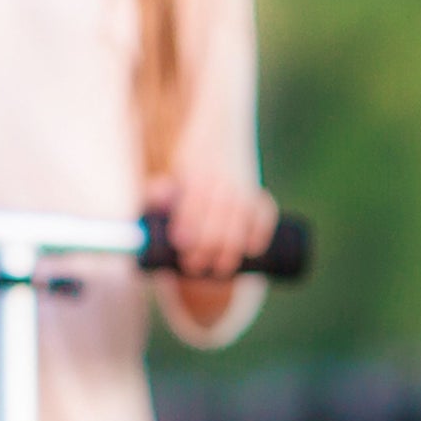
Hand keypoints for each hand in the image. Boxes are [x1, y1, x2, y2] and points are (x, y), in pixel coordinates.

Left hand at [146, 174, 277, 279]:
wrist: (215, 150)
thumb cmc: (183, 178)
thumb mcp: (164, 180)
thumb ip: (156, 193)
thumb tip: (159, 202)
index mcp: (195, 170)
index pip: (195, 194)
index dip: (189, 219)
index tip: (180, 244)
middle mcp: (222, 176)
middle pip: (219, 207)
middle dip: (208, 240)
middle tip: (193, 266)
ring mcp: (243, 185)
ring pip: (242, 212)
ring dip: (233, 243)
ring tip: (219, 269)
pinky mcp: (259, 197)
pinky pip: (264, 212)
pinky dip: (261, 230)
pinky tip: (252, 251)